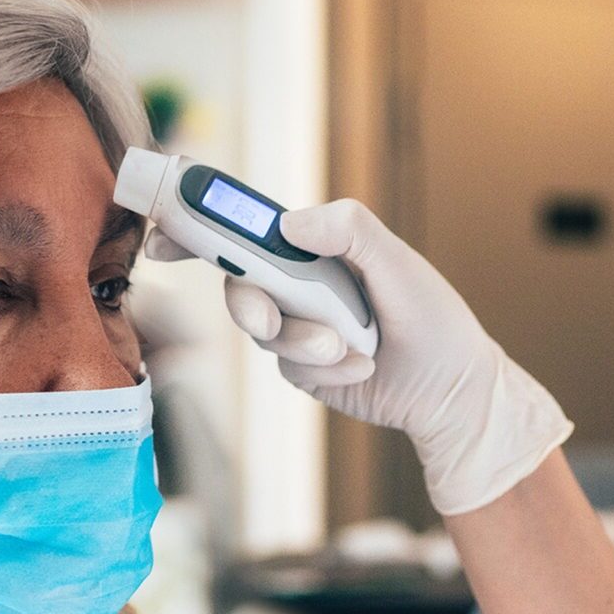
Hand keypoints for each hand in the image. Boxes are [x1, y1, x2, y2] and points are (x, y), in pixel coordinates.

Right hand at [151, 198, 571, 515]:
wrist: (452, 389)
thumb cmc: (432, 317)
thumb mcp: (398, 262)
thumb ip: (348, 230)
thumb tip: (288, 224)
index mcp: (313, 247)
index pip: (245, 229)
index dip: (197, 228)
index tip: (162, 236)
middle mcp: (297, 284)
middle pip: (238, 283)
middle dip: (249, 303)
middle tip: (269, 317)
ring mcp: (296, 327)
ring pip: (263, 331)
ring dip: (304, 341)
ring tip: (352, 347)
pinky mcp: (302, 368)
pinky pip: (287, 366)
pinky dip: (323, 367)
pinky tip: (362, 365)